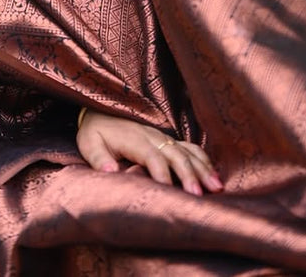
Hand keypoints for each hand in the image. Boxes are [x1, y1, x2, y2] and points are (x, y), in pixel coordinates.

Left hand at [76, 110, 223, 196]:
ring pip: (186, 151)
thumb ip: (98, 158)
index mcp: (133, 139)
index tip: (169, 192)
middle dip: (188, 174)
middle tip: (197, 195)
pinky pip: (189, 147)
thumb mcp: (89, 144)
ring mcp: (162, 136)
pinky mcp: (167, 139)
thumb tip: (111, 172)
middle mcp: (151, 136)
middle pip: (174, 154)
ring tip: (216, 187)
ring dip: (202, 168)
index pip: (151, 156)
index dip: (161, 173)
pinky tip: (215, 175)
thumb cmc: (95, 132)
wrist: (99, 111)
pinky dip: (203, 160)